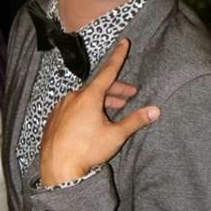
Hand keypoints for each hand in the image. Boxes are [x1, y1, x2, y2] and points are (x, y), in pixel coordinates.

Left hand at [40, 39, 159, 184]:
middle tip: (130, 96)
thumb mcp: (116, 135)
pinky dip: (86, 109)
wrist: (58, 169)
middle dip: (116, 90)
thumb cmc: (87, 151)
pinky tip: (92, 121)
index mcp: (89, 97)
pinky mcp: (54, 118)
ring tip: (113, 111)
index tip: (124, 42)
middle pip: (98, 87)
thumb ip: (135, 120)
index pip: (108, 70)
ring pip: (85, 98)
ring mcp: (61, 107)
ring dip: (101, 101)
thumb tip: (155, 111)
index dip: (118, 56)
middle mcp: (73, 97)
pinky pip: (73, 107)